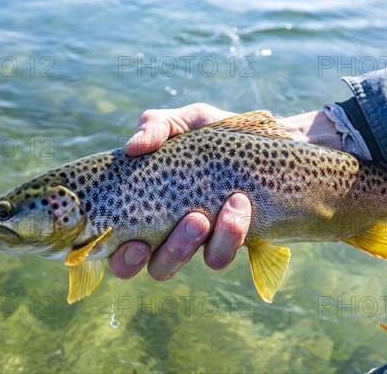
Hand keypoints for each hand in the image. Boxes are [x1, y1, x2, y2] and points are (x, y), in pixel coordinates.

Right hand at [108, 103, 335, 280]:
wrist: (270, 140)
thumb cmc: (218, 132)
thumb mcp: (186, 120)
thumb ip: (156, 126)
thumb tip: (133, 147)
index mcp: (147, 205)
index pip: (117, 243)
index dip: (116, 255)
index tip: (134, 240)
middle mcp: (167, 230)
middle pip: (150, 266)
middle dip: (163, 253)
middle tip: (183, 223)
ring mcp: (199, 241)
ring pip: (180, 266)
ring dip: (189, 244)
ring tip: (204, 214)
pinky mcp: (229, 245)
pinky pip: (217, 257)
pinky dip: (227, 234)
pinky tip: (238, 204)